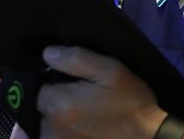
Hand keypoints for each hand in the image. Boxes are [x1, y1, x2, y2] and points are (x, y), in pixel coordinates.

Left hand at [36, 46, 168, 138]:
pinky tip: (84, 126)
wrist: (148, 137)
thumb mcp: (109, 70)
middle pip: (40, 106)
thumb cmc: (130, 102)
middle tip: (80, 96)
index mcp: (59, 105)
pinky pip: (55, 136)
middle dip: (54, 99)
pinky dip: (64, 131)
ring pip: (45, 124)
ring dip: (59, 117)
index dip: (50, 80)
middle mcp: (51, 129)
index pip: (35, 86)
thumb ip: (75, 58)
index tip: (69, 81)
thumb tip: (47, 53)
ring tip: (84, 113)